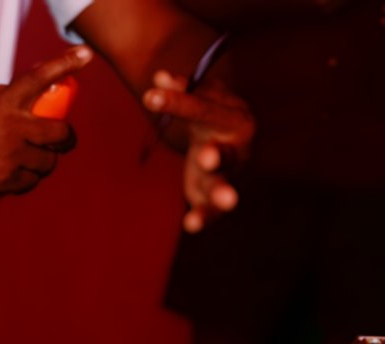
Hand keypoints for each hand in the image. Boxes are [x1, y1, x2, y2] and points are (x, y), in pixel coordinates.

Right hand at [0, 46, 91, 200]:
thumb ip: (1, 96)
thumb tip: (30, 90)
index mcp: (2, 104)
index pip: (38, 78)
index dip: (64, 64)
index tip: (84, 55)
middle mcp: (12, 129)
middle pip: (60, 132)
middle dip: (66, 139)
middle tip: (63, 141)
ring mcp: (11, 157)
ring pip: (48, 162)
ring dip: (44, 162)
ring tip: (29, 161)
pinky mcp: (6, 181)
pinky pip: (31, 182)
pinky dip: (26, 180)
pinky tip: (14, 176)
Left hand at [143, 70, 254, 232]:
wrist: (227, 135)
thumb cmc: (208, 112)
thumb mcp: (198, 97)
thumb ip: (181, 89)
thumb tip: (161, 77)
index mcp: (232, 116)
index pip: (202, 108)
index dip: (177, 102)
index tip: (149, 96)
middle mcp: (235, 147)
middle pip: (224, 152)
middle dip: (216, 155)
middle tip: (207, 156)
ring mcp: (227, 173)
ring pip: (223, 184)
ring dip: (222, 194)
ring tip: (227, 201)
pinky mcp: (214, 194)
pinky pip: (211, 209)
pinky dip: (203, 216)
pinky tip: (192, 225)